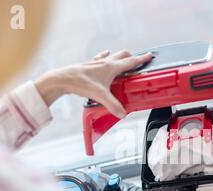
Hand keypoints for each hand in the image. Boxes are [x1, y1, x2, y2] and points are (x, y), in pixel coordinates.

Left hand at [34, 50, 152, 117]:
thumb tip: (123, 113)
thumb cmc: (80, 83)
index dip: (142, 59)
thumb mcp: (100, 96)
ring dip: (119, 57)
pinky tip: (103, 58)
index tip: (150, 56)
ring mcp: (96, 62)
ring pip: (112, 56)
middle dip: (132, 57)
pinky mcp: (88, 65)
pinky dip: (105, 57)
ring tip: (123, 61)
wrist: (62, 79)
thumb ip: (113, 105)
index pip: (131, 62)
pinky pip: (100, 58)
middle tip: (138, 61)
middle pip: (123, 55)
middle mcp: (105, 62)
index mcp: (111, 67)